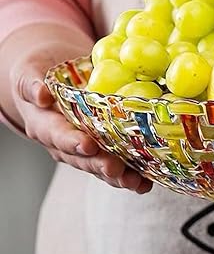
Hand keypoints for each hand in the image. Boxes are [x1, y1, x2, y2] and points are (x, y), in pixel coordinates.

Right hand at [8, 28, 151, 194]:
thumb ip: (31, 83)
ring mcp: (82, 148)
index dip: (71, 141)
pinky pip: (114, 164)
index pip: (56, 135)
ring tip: (134, 181)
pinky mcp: (100, 149)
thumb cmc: (38, 73)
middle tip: (115, 168)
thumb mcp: (28, 72)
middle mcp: (62, 143)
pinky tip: (146, 181)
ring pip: (99, 166)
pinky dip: (131, 175)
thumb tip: (41, 94)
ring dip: (117, 176)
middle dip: (99, 164)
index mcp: (43, 125)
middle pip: (80, 158)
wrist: (49, 79)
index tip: (87, 145)